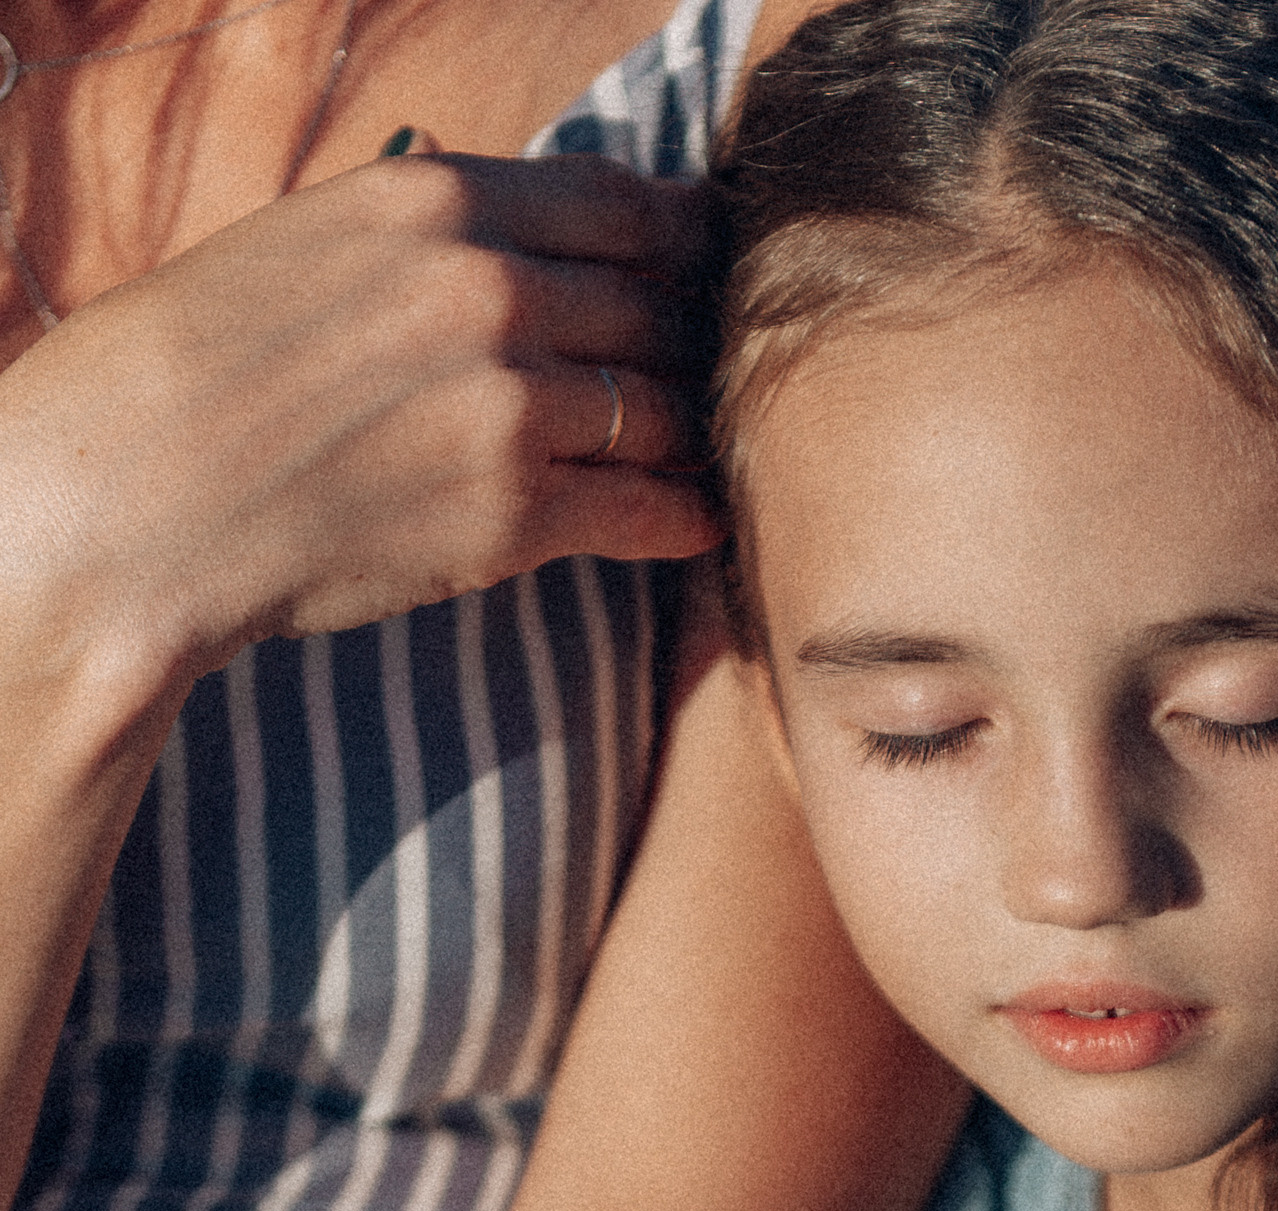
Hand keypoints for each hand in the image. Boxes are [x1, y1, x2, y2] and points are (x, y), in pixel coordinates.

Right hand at [0, 149, 721, 703]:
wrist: (139, 499)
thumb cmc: (195, 369)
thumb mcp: (307, 239)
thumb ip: (415, 225)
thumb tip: (479, 198)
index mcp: (437, 202)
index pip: (616, 202)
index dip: (677, 237)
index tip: (703, 263)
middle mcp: (490, 290)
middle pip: (652, 305)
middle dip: (688, 340)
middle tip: (714, 370)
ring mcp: (511, 405)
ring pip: (660, 410)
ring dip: (690, 433)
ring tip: (707, 448)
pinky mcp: (514, 516)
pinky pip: (645, 510)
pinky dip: (685, 518)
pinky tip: (702, 521)